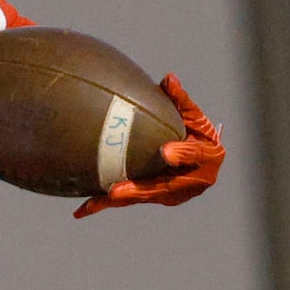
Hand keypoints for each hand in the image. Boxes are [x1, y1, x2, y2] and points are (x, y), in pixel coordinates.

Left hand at [75, 74, 222, 216]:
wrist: (203, 161)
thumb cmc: (198, 133)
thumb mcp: (194, 116)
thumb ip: (181, 100)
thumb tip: (168, 78)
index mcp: (208, 158)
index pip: (194, 156)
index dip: (182, 154)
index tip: (167, 152)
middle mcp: (192, 182)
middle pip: (164, 187)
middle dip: (139, 189)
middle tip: (118, 191)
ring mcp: (172, 194)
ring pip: (144, 197)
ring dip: (121, 200)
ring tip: (101, 199)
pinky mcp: (154, 197)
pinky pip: (129, 200)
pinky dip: (104, 204)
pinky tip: (81, 211)